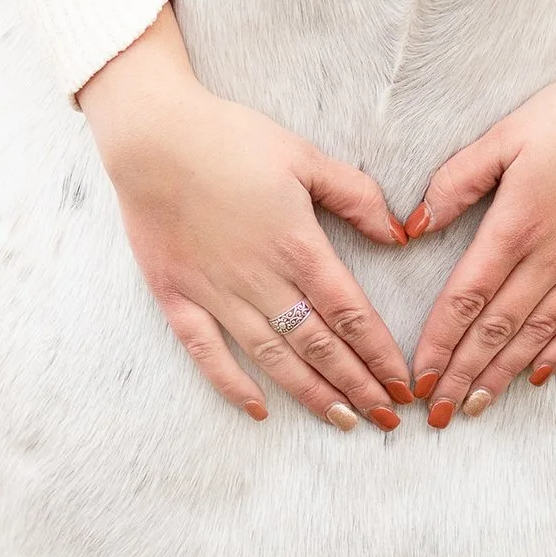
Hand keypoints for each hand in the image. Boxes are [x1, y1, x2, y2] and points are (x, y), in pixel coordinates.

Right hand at [78, 5, 412, 428]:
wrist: (151, 135)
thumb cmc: (230, 138)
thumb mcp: (305, 156)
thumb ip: (357, 196)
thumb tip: (398, 234)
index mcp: (298, 245)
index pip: (351, 314)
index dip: (381, 354)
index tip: (404, 384)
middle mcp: (261, 279)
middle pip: (319, 346)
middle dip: (358, 385)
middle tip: (386, 418)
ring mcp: (216, 292)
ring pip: (273, 357)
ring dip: (311, 393)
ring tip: (343, 420)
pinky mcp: (176, 296)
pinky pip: (206, 352)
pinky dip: (232, 384)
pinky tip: (258, 410)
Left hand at [405, 0, 555, 424]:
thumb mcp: (505, 135)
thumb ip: (456, 181)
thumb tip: (413, 225)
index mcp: (516, 224)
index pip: (466, 298)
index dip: (439, 342)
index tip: (418, 376)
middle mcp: (552, 254)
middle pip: (497, 328)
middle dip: (462, 373)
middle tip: (436, 412)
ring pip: (539, 332)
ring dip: (504, 372)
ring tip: (476, 404)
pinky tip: (540, 374)